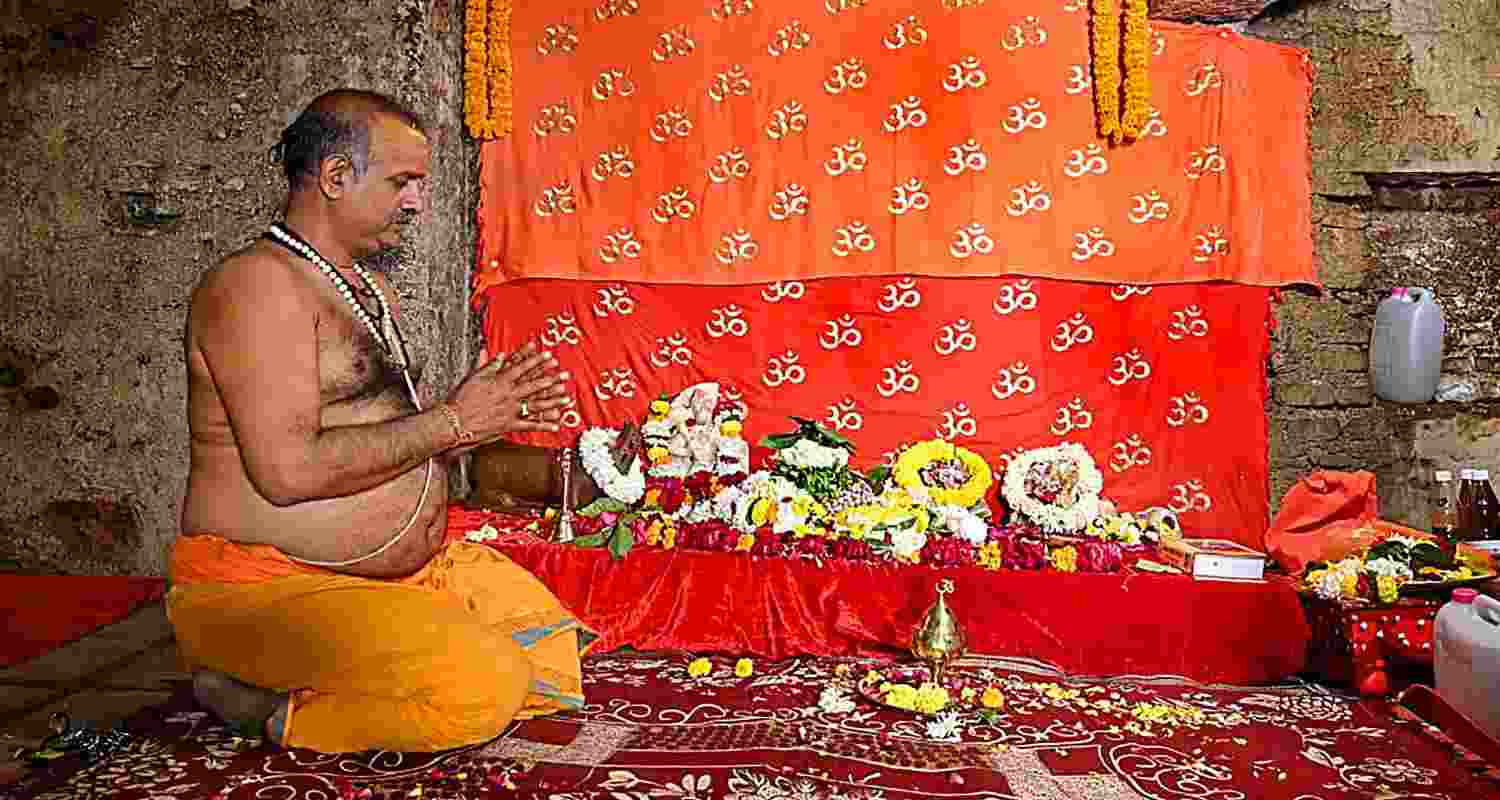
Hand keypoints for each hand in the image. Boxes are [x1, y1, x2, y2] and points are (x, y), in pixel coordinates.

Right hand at [445, 342, 570, 441]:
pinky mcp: (509, 425)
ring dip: (553, 401)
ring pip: (536, 404)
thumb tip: (502, 356)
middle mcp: (508, 395)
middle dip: (552, 379)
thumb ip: (490, 366)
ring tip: (566, 398)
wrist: (455, 420)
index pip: (522, 367)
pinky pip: (529, 425)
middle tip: (565, 376)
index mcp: (500, 381)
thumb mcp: (474, 377)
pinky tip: (556, 425)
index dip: (536, 360)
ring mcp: (510, 410)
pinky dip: (543, 425)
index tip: (549, 355)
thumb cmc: (461, 399)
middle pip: (534, 385)